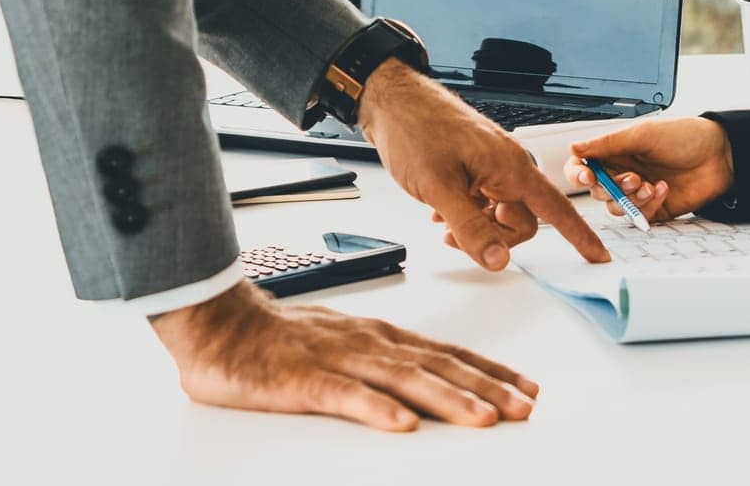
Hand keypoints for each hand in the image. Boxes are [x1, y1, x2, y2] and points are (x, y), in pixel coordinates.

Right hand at [150, 281, 537, 430]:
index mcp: (383, 337)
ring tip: (485, 420)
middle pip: (440, 367)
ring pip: (405, 380)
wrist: (221, 324)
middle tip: (525, 408)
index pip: (449, 353)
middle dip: (488, 388)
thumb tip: (425, 390)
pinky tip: (403, 425)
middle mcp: (371, 344)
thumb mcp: (346, 346)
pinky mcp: (305, 381)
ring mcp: (340, 360)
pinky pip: (346, 397)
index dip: (492, 371)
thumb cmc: (282, 341)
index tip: (527, 387)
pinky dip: (377, 409)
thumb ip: (383, 364)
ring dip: (450, 399)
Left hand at [357, 58, 608, 268]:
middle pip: (523, 221)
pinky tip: (441, 209)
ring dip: (477, 227)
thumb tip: (498, 261)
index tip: (598, 257)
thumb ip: (470, 227)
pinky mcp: (475, 166)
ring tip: (443, 223)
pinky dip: (468, 212)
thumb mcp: (438, 187)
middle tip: (456, 238)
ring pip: (501, 213)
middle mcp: (508, 165)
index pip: (557, 209)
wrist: (392, 100)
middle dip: (495, 238)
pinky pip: (485, 201)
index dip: (580, 236)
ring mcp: (491, 165)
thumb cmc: (415, 130)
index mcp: (511, 167)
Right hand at [563, 116, 734, 222]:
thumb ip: (608, 143)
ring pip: (615, 207)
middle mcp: (622, 172)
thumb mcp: (644, 134)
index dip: (578, 174)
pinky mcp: (653, 209)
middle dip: (611, 188)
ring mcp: (637, 192)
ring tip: (649, 185)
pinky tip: (663, 189)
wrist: (720, 155)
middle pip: (597, 191)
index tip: (587, 177)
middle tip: (633, 178)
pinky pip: (638, 216)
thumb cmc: (685, 137)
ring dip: (629, 199)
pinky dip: (647, 206)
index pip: (583, 166)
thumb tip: (574, 147)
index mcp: (615, 151)